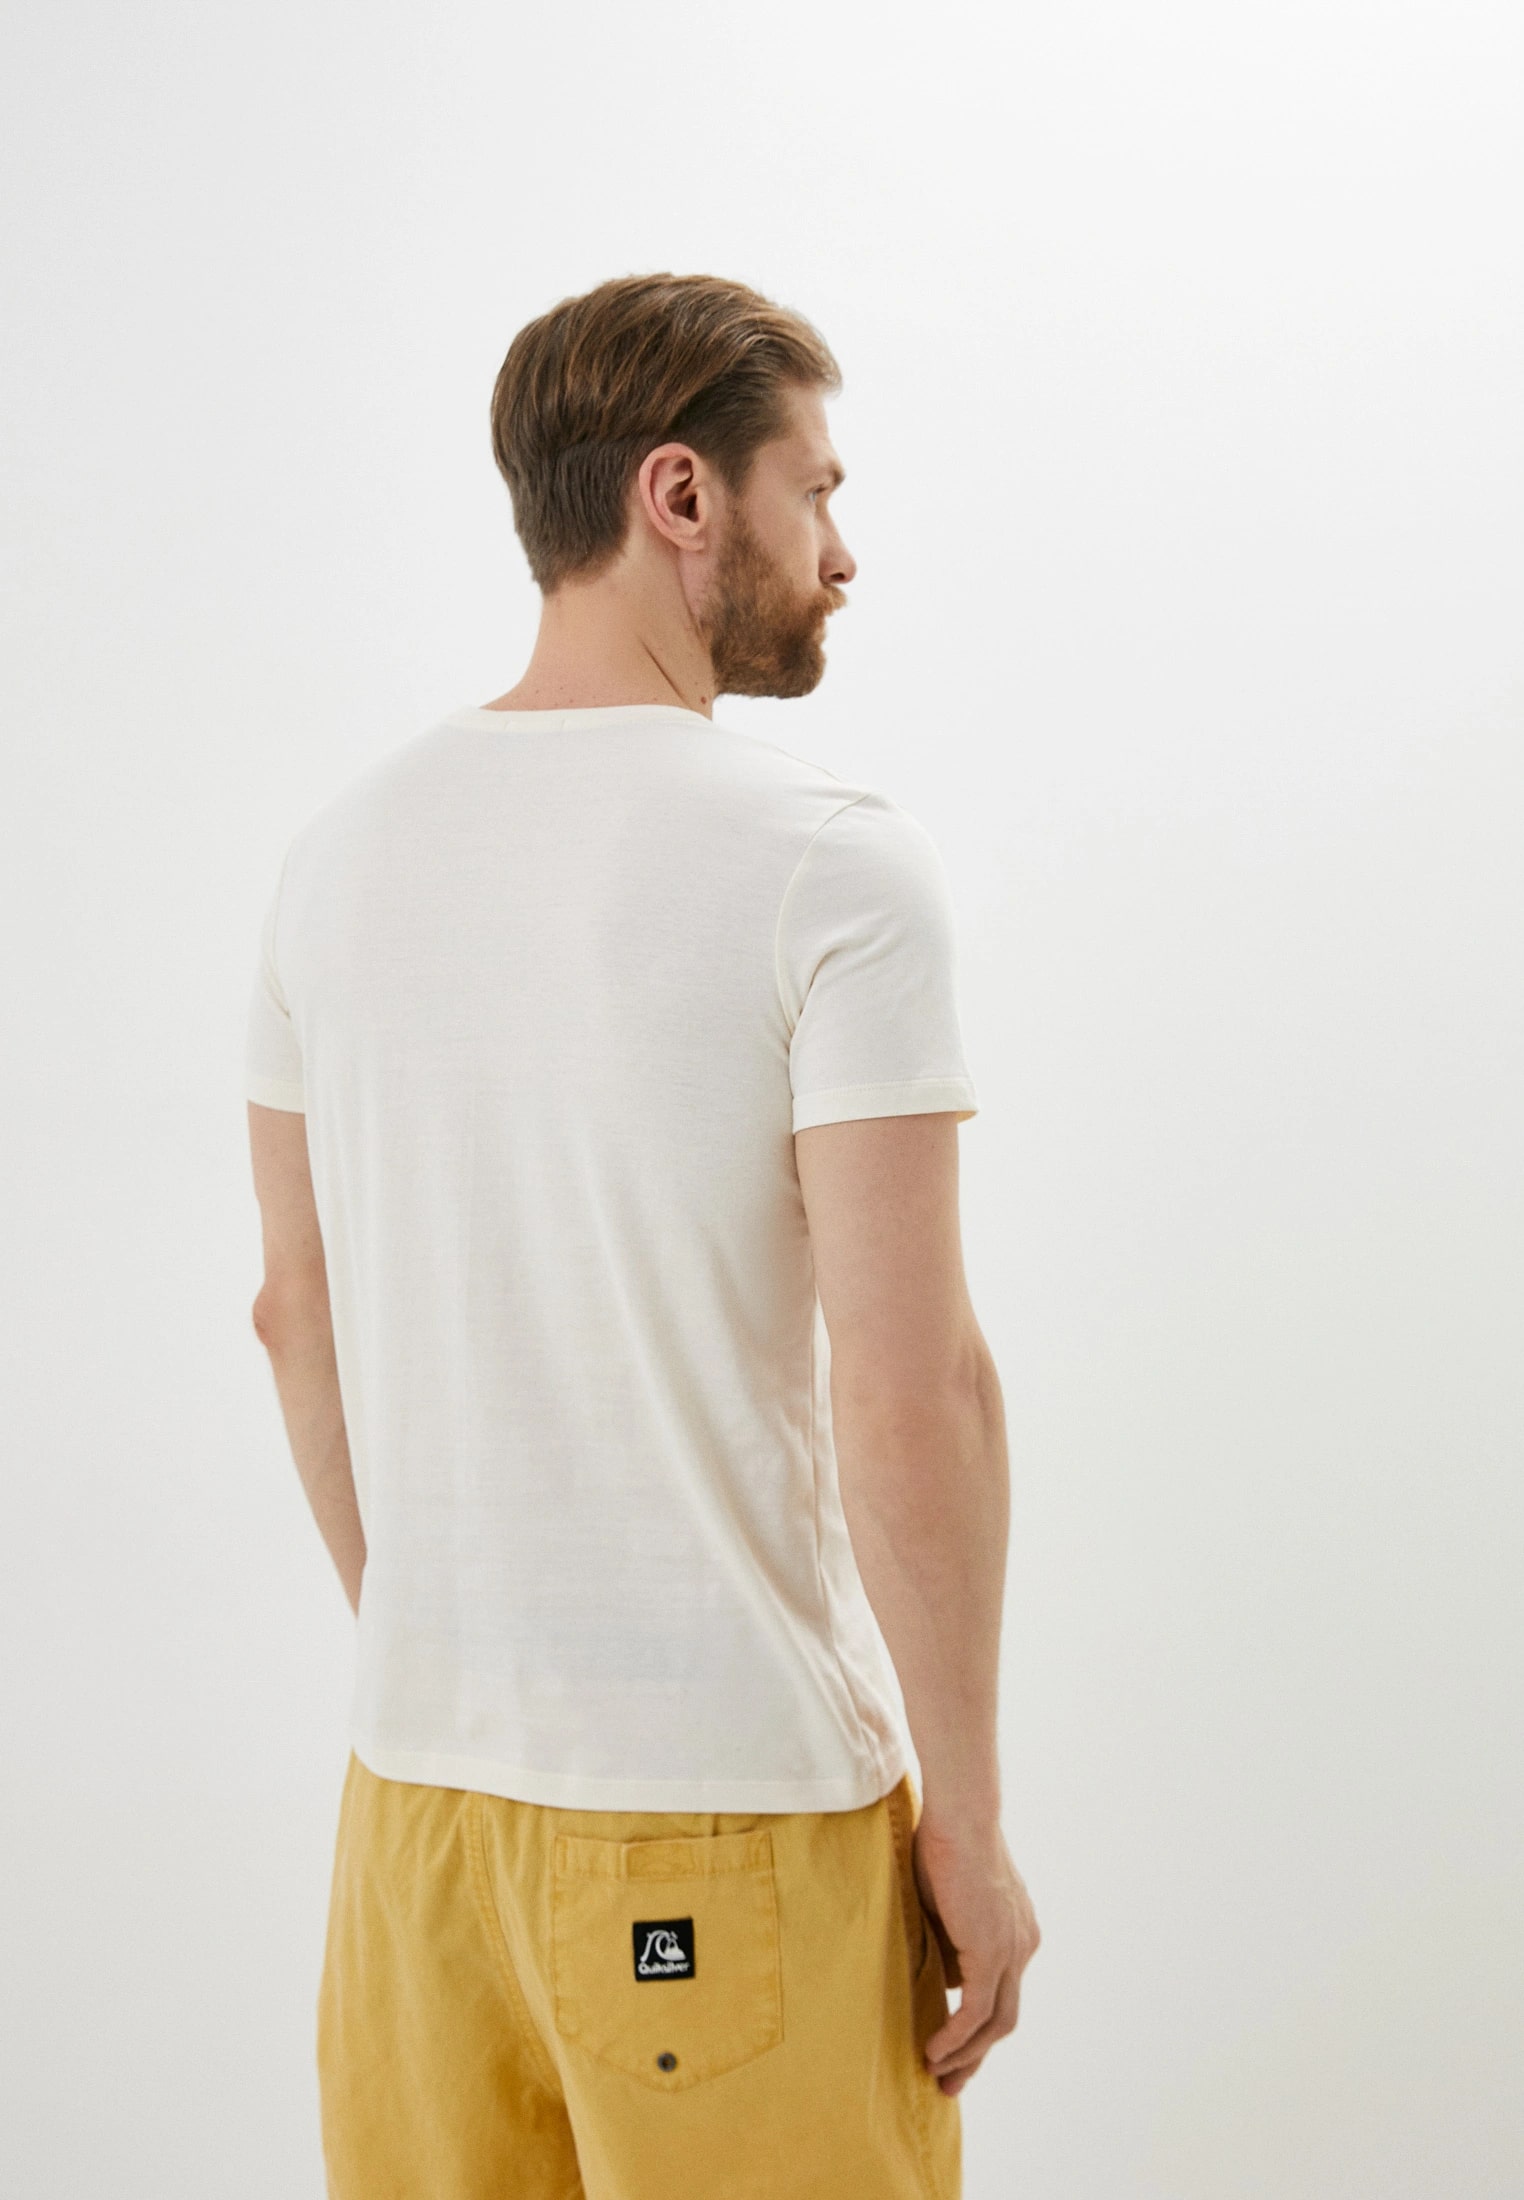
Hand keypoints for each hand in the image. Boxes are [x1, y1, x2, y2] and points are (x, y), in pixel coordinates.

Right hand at [912, 1812, 1039, 2095]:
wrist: (960, 1817)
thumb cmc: (945, 1843)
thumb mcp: (946, 1902)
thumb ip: (948, 1939)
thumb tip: (940, 1976)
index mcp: (1016, 1930)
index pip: (1001, 1991)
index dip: (978, 2025)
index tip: (952, 2048)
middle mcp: (1022, 1945)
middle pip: (1005, 2018)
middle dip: (976, 2055)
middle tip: (949, 2081)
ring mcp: (1012, 1950)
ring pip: (995, 2023)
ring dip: (965, 2054)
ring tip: (935, 2073)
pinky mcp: (993, 1953)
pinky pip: (977, 2011)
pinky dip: (957, 2037)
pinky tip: (934, 2051)